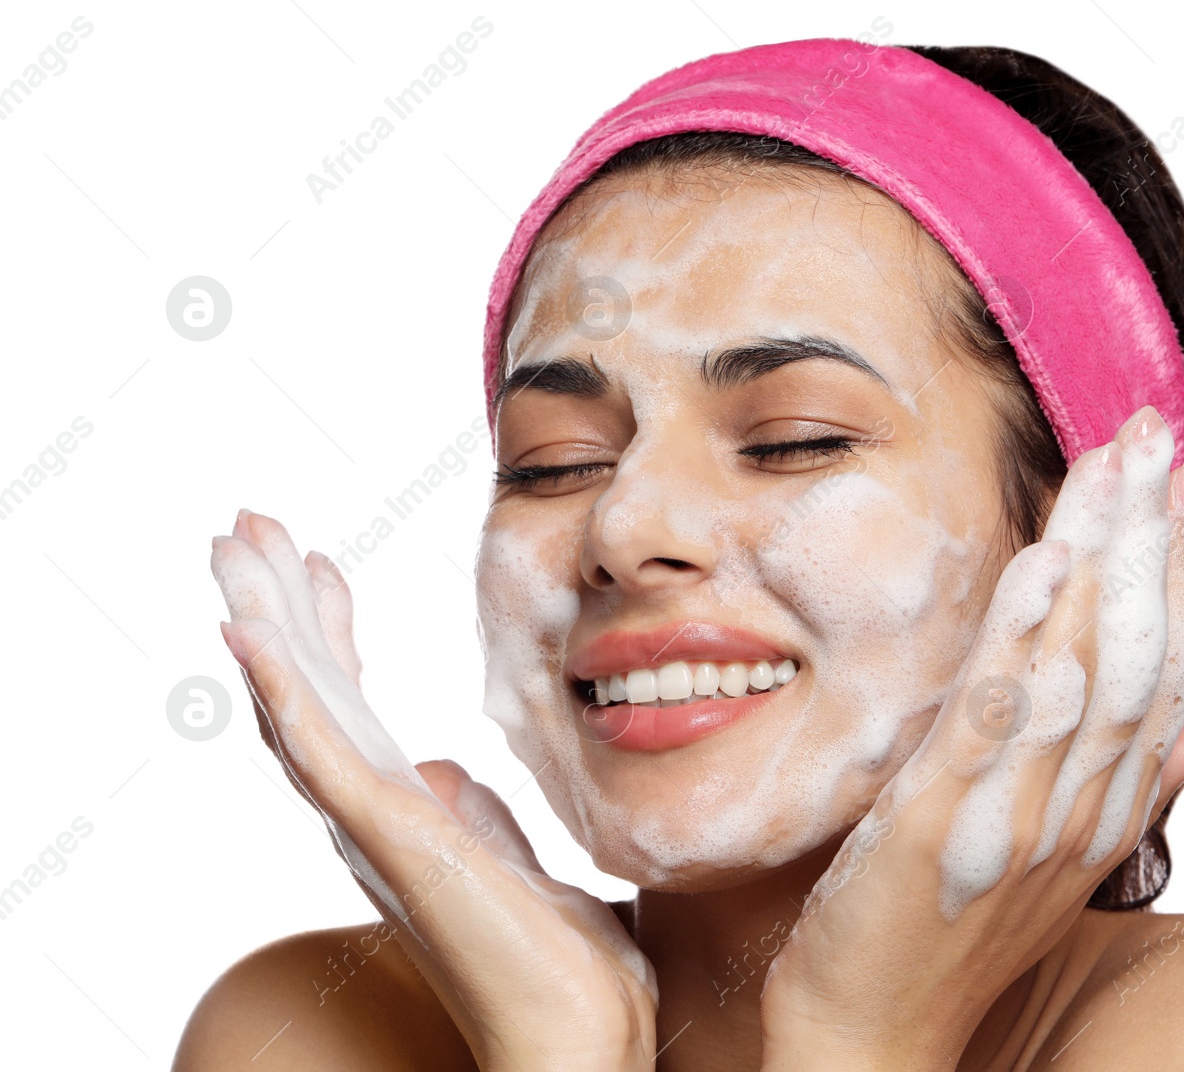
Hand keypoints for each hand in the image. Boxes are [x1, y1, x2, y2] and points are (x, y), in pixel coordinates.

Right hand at [211, 510, 657, 1071]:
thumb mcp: (520, 863)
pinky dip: (282, 690)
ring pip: (297, 707)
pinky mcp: (393, 839)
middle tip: (248, 528)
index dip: (328, 635)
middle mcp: (374, 818)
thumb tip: (444, 771)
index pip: (352, 708)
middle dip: (278, 605)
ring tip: (236, 546)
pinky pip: (321, 752)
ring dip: (263, 621)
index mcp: (406, 817)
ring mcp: (375, 828)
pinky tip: (248, 633)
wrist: (582, 1033)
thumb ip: (477, 818)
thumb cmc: (562, 964)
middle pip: (309, 694)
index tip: (319, 564)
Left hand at [758, 406, 1183, 1069]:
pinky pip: (992, 724)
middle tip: (1152, 433)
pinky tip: (1034, 569)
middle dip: (1146, 540)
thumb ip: (1135, 785)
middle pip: (1134, 656)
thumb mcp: (1059, 859)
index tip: (1181, 481)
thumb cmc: (953, 935)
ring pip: (1081, 675)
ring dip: (1098, 565)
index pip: (1160, 672)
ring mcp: (1014, 820)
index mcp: (1103, 810)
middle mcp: (1076, 810)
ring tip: (1109, 468)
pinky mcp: (939, 828)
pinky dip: (1020, 644)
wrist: (873, 1037)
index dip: (1176, 572)